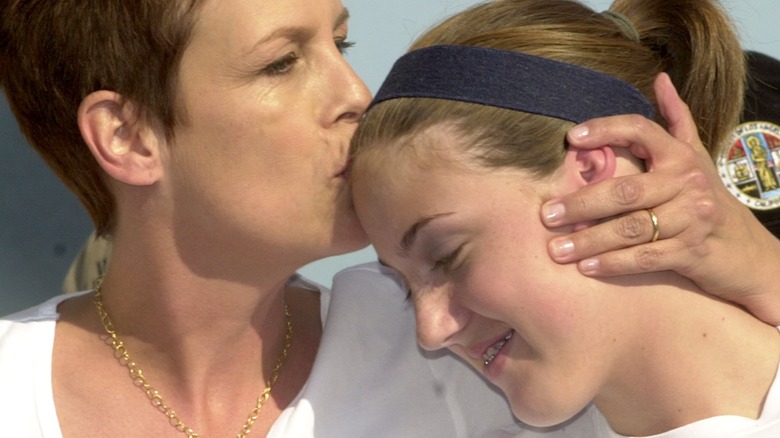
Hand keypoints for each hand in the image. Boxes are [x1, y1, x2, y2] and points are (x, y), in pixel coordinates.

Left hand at [543, 73, 779, 324]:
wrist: (748, 253)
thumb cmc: (707, 200)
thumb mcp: (695, 158)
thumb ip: (676, 120)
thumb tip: (660, 78)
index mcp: (680, 156)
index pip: (640, 130)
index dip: (606, 129)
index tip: (571, 138)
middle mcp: (687, 182)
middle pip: (624, 190)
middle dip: (581, 203)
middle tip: (546, 215)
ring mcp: (691, 218)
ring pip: (630, 228)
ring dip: (588, 240)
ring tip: (555, 249)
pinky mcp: (692, 252)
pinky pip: (645, 257)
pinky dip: (613, 264)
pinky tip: (585, 269)